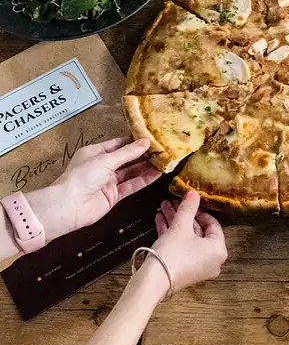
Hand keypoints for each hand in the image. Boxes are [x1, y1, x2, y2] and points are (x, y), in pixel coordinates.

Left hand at [27, 137, 160, 243]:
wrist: (68, 206)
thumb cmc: (81, 178)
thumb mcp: (106, 160)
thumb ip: (128, 152)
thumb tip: (146, 142)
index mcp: (96, 153)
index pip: (119, 144)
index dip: (135, 141)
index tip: (152, 137)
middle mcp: (102, 166)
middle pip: (127, 158)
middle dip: (144, 154)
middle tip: (162, 149)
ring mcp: (109, 181)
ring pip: (132, 172)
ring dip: (147, 167)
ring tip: (164, 160)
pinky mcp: (114, 195)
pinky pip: (132, 185)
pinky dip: (144, 180)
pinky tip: (157, 174)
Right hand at [150, 192, 226, 291]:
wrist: (153, 281)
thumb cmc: (173, 253)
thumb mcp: (181, 226)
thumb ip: (188, 208)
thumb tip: (193, 193)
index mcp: (218, 249)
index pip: (213, 225)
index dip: (199, 211)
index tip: (189, 203)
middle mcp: (211, 260)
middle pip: (197, 231)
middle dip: (183, 215)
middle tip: (173, 202)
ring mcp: (197, 266)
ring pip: (186, 239)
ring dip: (174, 223)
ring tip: (163, 207)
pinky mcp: (184, 270)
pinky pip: (181, 248)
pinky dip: (172, 235)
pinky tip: (159, 220)